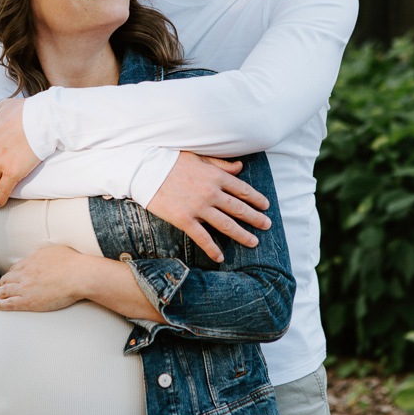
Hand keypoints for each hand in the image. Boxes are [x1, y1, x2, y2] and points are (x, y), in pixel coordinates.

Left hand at [0, 246, 84, 311]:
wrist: (78, 275)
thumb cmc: (73, 263)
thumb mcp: (56, 250)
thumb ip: (46, 254)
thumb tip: (43, 255)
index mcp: (32, 261)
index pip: (16, 268)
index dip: (12, 272)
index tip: (10, 275)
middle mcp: (25, 273)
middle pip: (8, 278)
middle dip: (2, 282)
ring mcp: (25, 288)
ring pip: (5, 290)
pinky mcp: (28, 301)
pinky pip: (9, 303)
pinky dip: (1, 304)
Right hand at [147, 151, 270, 262]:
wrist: (146, 170)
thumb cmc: (171, 160)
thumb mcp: (199, 157)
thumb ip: (221, 164)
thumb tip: (241, 167)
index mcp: (216, 176)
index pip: (243, 189)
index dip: (256, 199)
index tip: (265, 206)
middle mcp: (211, 193)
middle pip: (239, 209)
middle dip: (256, 218)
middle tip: (267, 225)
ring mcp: (199, 207)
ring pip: (227, 225)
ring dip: (242, 235)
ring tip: (254, 242)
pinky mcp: (184, 220)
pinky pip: (203, 238)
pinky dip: (213, 249)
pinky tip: (221, 257)